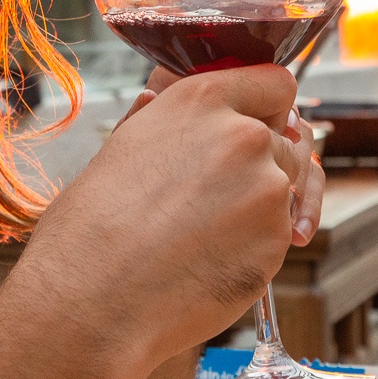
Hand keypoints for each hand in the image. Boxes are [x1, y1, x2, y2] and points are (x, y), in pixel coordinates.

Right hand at [13, 63, 321, 378]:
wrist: (93, 296)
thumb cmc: (91, 224)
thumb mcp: (121, 146)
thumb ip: (158, 118)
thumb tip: (157, 99)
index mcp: (200, 99)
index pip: (274, 83)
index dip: (267, 108)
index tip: (255, 127)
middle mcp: (243, 132)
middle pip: (285, 139)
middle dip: (260, 164)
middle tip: (213, 198)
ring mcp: (267, 186)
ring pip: (286, 189)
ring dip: (259, 206)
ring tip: (203, 233)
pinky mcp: (279, 238)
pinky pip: (282, 234)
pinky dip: (257, 246)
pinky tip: (210, 259)